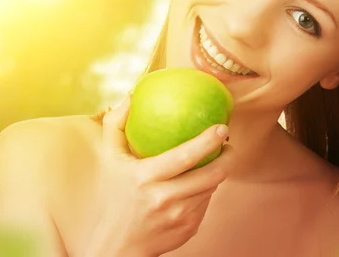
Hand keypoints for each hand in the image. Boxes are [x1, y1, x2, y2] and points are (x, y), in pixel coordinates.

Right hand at [84, 95, 235, 256]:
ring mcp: (180, 216)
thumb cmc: (114, 196)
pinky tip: (202, 181)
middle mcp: (165, 199)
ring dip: (218, 172)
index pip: (185, 156)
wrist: (119, 245)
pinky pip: (207, 202)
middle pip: (210, 175)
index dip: (208, 141)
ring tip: (218, 158)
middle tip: (229, 144)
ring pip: (211, 188)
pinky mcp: (190, 228)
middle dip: (228, 157)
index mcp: (145, 178)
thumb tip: (131, 95)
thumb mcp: (109, 159)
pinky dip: (206, 189)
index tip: (221, 127)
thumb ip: (116, 124)